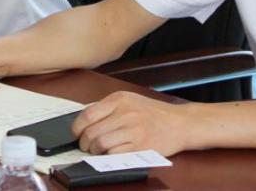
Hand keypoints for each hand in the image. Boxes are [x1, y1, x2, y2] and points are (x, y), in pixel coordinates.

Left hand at [72, 91, 193, 156]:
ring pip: (101, 144)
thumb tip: (84, 120)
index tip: (76, 134)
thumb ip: (107, 107)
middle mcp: (125, 113)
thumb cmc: (153, 113)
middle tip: (86, 146)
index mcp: (118, 99)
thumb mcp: (129, 100)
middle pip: (92, 132)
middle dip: (84, 143)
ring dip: (94, 151)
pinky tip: (109, 154)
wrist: (180, 123)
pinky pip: (115, 154)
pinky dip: (107, 156)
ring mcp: (133, 131)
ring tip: (96, 151)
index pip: (87, 114)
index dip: (76, 128)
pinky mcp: (141, 147)